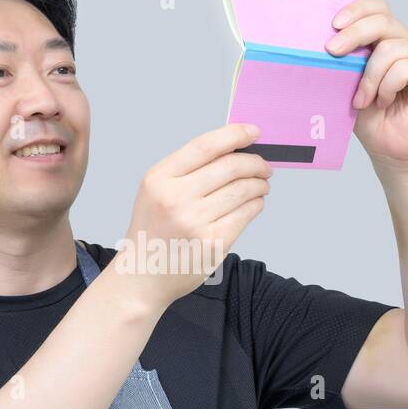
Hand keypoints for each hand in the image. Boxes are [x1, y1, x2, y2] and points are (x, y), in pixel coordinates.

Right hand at [116, 123, 271, 309]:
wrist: (142, 276)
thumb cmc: (153, 230)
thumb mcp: (156, 191)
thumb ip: (187, 169)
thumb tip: (234, 148)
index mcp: (159, 179)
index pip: (205, 145)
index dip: (235, 134)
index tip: (254, 132)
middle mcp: (175, 198)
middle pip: (230, 167)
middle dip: (255, 163)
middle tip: (264, 167)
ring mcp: (194, 222)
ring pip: (243, 190)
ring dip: (259, 184)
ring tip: (261, 185)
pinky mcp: (212, 244)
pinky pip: (246, 214)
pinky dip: (256, 205)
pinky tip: (254, 203)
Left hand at [325, 0, 407, 167]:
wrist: (391, 152)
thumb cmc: (371, 119)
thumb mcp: (350, 83)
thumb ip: (347, 58)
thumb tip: (327, 37)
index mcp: (391, 40)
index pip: (378, 8)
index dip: (357, 10)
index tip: (333, 25)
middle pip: (383, 21)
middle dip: (354, 34)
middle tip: (331, 52)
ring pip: (390, 48)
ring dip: (369, 77)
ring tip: (363, 100)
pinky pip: (404, 68)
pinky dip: (387, 86)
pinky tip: (385, 102)